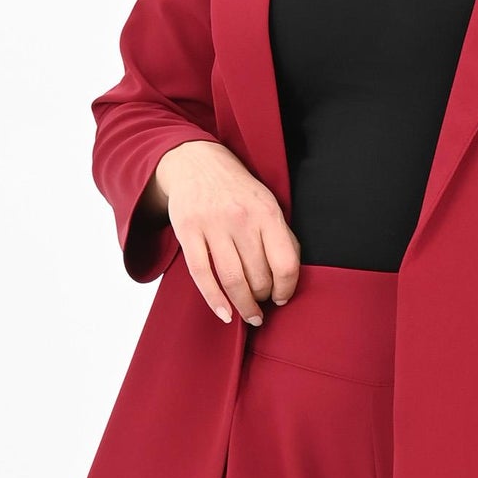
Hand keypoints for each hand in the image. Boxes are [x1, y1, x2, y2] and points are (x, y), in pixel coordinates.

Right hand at [151, 141, 301, 325]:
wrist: (196, 162)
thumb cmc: (237, 189)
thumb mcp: (266, 203)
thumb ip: (280, 235)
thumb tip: (289, 276)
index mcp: (267, 212)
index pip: (285, 264)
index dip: (286, 289)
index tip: (282, 298)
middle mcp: (241, 219)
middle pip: (258, 276)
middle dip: (263, 297)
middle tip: (261, 303)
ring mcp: (213, 225)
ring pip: (232, 280)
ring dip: (244, 305)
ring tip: (250, 315)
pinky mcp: (188, 231)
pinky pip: (202, 274)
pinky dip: (214, 300)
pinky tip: (225, 313)